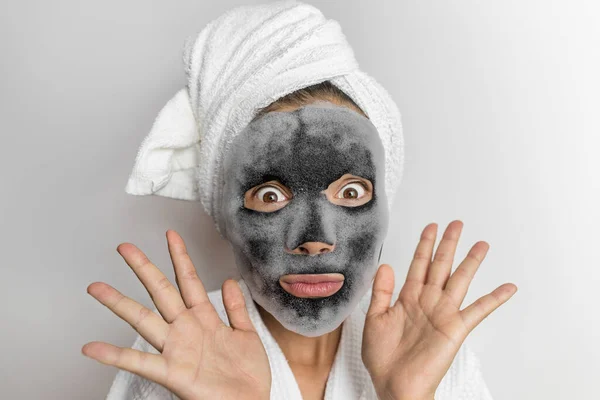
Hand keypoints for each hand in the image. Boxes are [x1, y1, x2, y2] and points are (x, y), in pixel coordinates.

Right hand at [82, 230, 270, 399]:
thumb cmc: (247, 374)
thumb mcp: (246, 334)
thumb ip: (236, 308)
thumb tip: (230, 280)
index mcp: (205, 318)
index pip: (189, 280)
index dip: (180, 256)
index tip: (171, 234)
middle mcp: (186, 329)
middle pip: (161, 291)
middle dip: (144, 268)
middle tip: (124, 247)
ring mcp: (177, 349)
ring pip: (145, 319)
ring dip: (120, 303)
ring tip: (96, 287)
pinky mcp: (172, 372)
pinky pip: (140, 362)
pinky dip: (115, 355)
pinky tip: (91, 348)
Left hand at [362, 220, 516, 399]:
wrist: (394, 385)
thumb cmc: (383, 358)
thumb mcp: (374, 319)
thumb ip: (382, 292)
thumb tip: (386, 265)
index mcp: (408, 298)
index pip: (418, 264)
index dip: (425, 244)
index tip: (431, 226)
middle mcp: (428, 301)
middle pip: (440, 265)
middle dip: (448, 244)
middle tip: (456, 223)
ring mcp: (443, 313)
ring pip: (460, 280)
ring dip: (471, 261)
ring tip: (481, 244)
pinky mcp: (455, 328)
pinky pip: (479, 310)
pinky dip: (495, 298)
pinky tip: (508, 287)